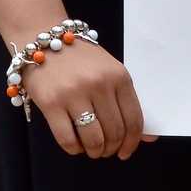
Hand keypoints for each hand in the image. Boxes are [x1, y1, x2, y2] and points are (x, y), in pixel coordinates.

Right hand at [18, 40, 147, 159]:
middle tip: (106, 151)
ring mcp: (74, 94)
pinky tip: (75, 145)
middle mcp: (99, 85)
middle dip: (112, 148)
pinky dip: (74, 149)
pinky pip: (67, 138)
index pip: (134, 119)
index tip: (126, 152)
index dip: (132, 142)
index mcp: (119, 77)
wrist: (44, 39)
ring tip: (92, 150)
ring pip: (93, 139)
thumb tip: (147, 138)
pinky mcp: (51, 103)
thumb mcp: (110, 71)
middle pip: (114, 132)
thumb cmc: (81, 58)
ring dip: (95, 151)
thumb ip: (126, 102)